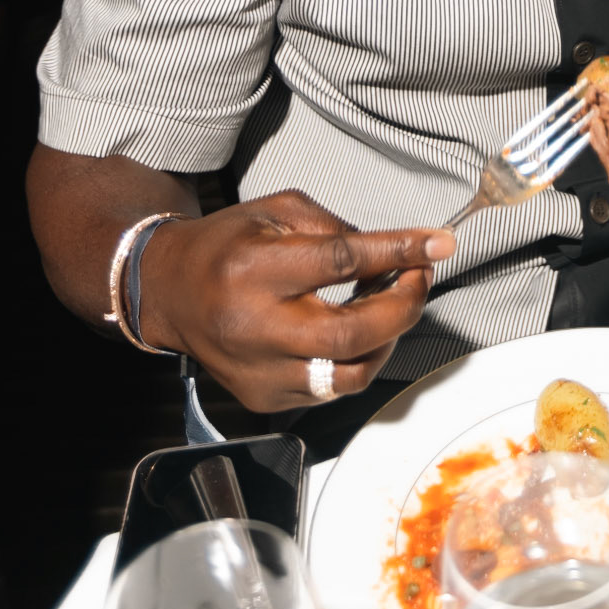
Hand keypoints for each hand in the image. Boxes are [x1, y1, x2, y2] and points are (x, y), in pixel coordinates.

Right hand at [138, 189, 454, 412]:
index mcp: (255, 269)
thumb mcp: (276, 210)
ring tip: (394, 303)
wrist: (169, 291)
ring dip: (389, 339)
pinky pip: (331, 391)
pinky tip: (363, 331)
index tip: (439, 243)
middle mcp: (255, 327)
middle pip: (350, 333)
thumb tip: (393, 252)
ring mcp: (260, 371)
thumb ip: (334, 228)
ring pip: (348, 375)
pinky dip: (359, 361)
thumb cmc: (226, 244)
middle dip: (403, 306)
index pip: (341, 262)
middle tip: (420, 277)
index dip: (398, 251)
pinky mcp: (264, 397)